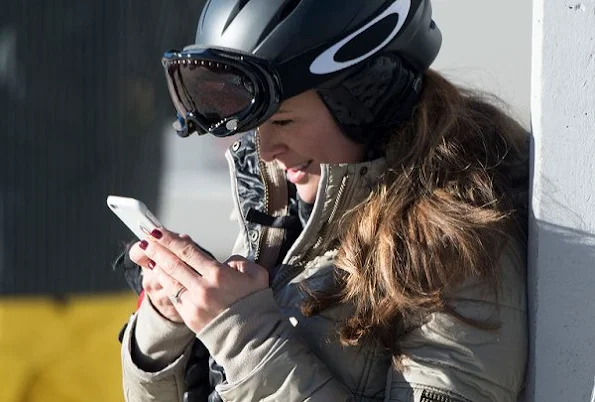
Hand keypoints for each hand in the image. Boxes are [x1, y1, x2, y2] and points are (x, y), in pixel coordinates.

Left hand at [136, 228, 268, 333]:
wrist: (253, 337)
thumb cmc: (256, 304)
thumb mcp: (257, 275)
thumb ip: (240, 262)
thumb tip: (226, 262)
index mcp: (218, 275)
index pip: (188, 252)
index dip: (170, 240)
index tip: (158, 231)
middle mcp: (202, 288)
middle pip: (173, 263)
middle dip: (157, 249)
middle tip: (145, 238)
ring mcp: (194, 304)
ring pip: (169, 280)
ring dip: (157, 266)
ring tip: (148, 254)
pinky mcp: (189, 317)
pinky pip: (174, 296)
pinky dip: (165, 283)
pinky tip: (161, 276)